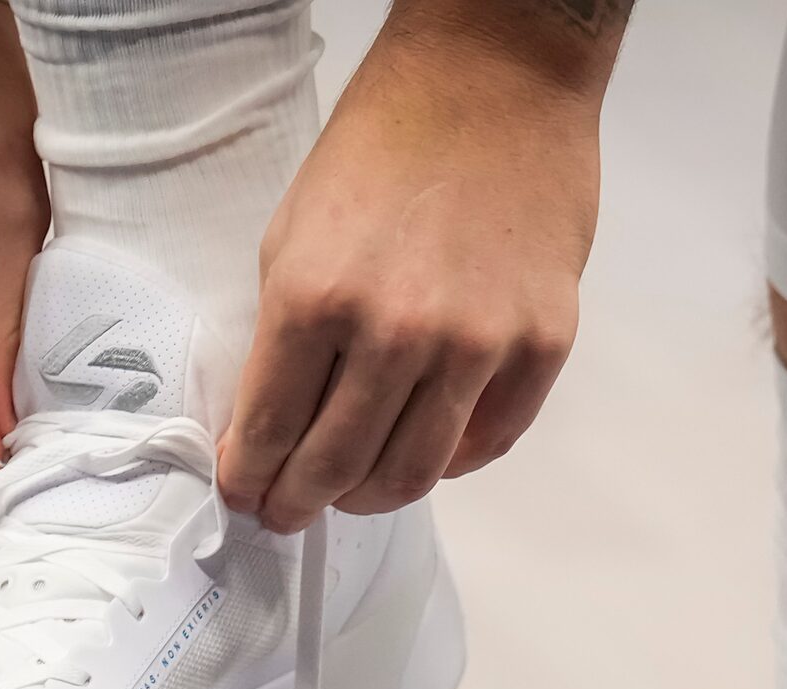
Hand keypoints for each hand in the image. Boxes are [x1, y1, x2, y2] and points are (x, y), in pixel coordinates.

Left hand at [220, 12, 615, 533]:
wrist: (495, 80)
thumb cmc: (387, 143)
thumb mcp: (295, 231)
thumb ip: (286, 332)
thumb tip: (274, 419)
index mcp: (315, 298)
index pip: (270, 431)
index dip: (250, 478)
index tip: (245, 493)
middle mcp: (396, 331)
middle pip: (338, 468)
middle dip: (300, 502)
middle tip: (289, 509)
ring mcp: (476, 343)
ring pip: (414, 472)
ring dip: (371, 497)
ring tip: (353, 493)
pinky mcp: (541, 342)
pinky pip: (489, 441)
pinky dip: (450, 461)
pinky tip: (425, 450)